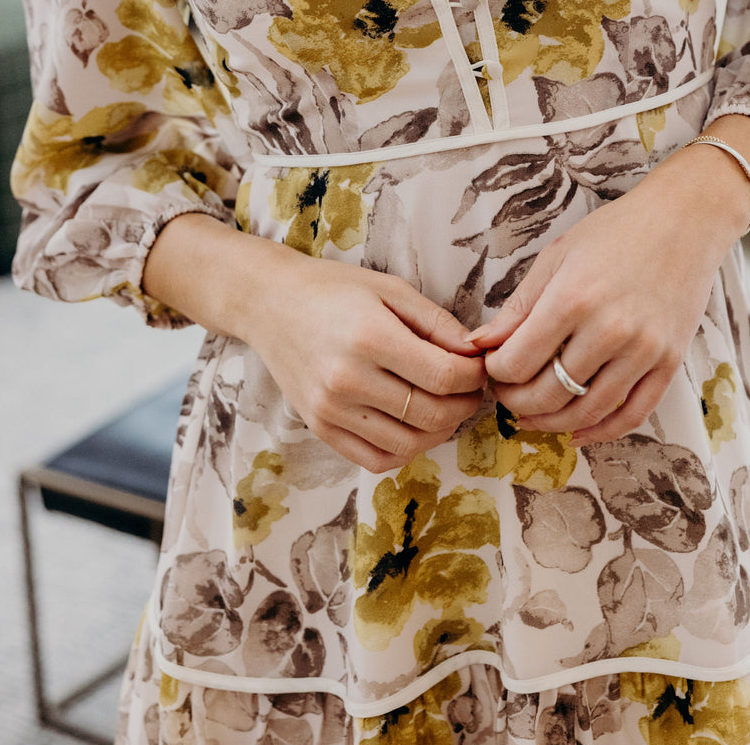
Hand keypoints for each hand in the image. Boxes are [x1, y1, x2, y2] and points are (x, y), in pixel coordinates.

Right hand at [240, 242, 487, 472]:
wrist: (270, 304)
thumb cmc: (334, 290)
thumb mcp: (390, 289)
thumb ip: (436, 322)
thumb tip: (475, 353)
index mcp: (370, 337)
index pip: (444, 376)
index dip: (474, 376)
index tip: (479, 366)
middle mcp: (348, 379)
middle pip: (432, 414)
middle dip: (465, 404)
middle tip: (470, 389)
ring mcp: (331, 410)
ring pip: (409, 444)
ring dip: (441, 431)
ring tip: (446, 406)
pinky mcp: (320, 428)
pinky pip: (376, 459)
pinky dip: (406, 449)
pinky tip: (415, 425)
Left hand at [467, 176, 742, 445]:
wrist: (683, 221)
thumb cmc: (616, 231)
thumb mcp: (557, 256)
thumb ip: (519, 306)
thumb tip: (479, 344)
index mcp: (572, 299)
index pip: (517, 362)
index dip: (496, 374)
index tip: (493, 368)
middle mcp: (609, 330)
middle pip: (549, 393)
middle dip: (517, 402)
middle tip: (507, 396)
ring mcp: (644, 351)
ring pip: (587, 412)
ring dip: (552, 422)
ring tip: (533, 416)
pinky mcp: (669, 363)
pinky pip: (632, 414)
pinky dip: (601, 432)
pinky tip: (577, 431)